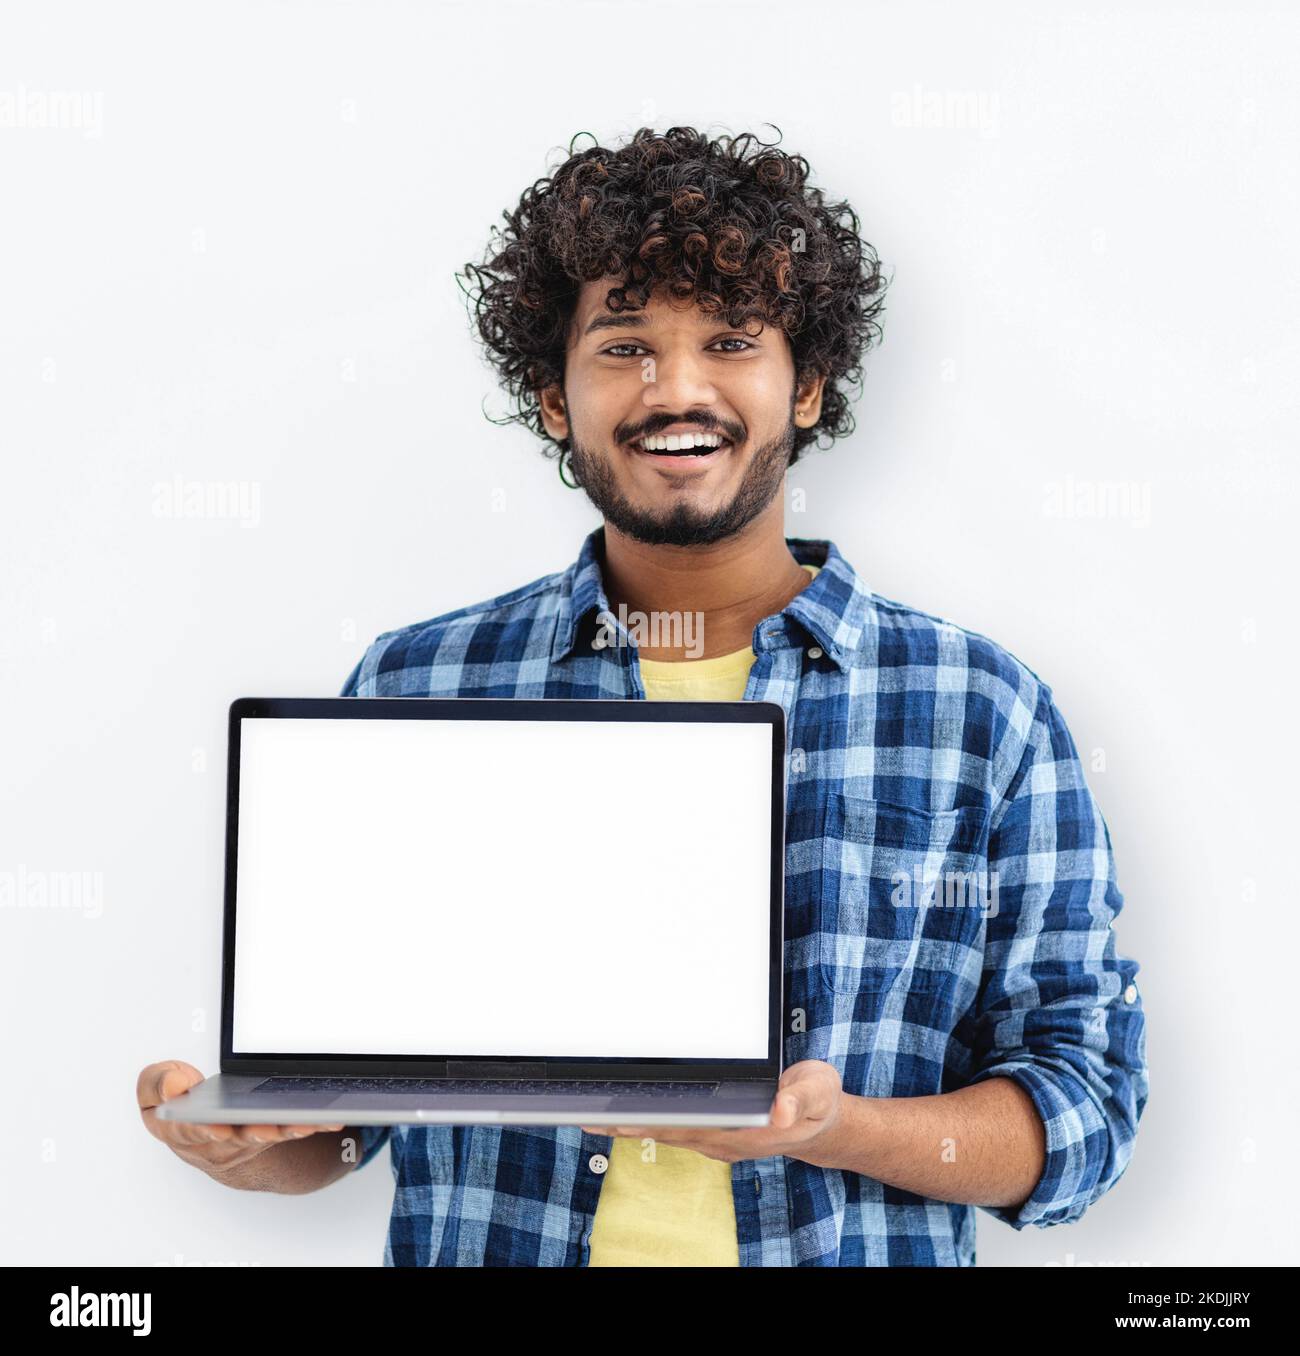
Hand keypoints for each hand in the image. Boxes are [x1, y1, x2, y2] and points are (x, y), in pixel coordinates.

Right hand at [137, 1060, 344, 1175]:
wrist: (209, 1127)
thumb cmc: (182, 1104)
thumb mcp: (157, 1090)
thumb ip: (157, 1084)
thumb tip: (174, 1087)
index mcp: (181, 1130)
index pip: (189, 1132)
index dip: (202, 1131)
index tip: (216, 1127)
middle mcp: (216, 1143)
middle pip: (237, 1139)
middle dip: (252, 1134)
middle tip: (267, 1128)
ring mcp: (246, 1142)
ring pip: (269, 1138)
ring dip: (286, 1132)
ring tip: (304, 1122)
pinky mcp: (272, 1135)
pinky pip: (291, 1132)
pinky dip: (309, 1126)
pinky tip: (327, 1119)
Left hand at [580, 1059, 843, 1163]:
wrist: (823, 1122)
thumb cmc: (818, 1103)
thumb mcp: (818, 1092)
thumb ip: (798, 1100)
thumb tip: (777, 1109)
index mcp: (743, 1132)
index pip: (690, 1126)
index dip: (655, 1121)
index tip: (623, 1116)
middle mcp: (722, 1140)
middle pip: (665, 1132)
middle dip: (625, 1122)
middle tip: (584, 1112)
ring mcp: (715, 1138)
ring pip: (664, 1131)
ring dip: (627, 1122)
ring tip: (588, 1113)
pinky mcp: (712, 1130)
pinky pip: (672, 1126)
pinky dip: (644, 1118)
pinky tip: (623, 1112)